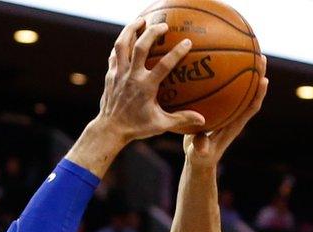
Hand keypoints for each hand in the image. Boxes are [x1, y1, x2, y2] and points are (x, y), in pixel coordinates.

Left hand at [93, 18, 205, 142]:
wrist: (109, 129)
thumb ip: (181, 119)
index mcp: (145, 88)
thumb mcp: (161, 125)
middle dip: (152, 33)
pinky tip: (128, 38)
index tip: (187, 41)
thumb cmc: (137, 127)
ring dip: (131, 29)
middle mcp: (131, 77)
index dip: (176, 52)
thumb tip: (203, 120)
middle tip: (164, 25)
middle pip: (140, 47)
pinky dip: (122, 43)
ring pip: (122, 44)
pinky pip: (115, 53)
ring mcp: (119, 73)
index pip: (164, 65)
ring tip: (141, 20)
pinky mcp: (110, 74)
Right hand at [184, 57, 267, 168]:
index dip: (259, 95)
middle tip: (261, 56)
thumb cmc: (200, 157)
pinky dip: (224, 76)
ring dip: (246, 71)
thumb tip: (200, 148)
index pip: (251, 108)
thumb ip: (200, 148)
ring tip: (249, 51)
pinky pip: (224, 89)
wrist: (199, 159)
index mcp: (234, 125)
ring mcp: (229, 111)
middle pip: (251, 92)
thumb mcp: (199, 154)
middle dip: (258, 75)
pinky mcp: (220, 109)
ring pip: (241, 88)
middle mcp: (235, 115)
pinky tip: (216, 61)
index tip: (265, 79)